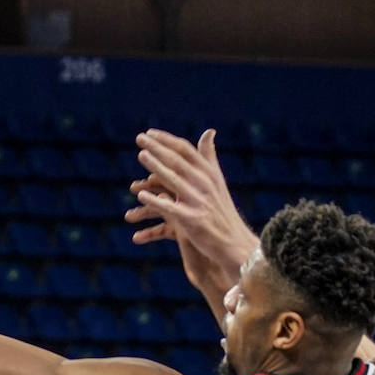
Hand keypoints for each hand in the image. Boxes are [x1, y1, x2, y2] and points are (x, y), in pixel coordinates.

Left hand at [126, 129, 257, 283]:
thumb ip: (209, 157)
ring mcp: (199, 202)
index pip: (186, 151)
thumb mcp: (217, 181)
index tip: (149, 133)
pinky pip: (171, 208)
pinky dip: (156, 201)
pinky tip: (141, 196)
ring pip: (174, 180)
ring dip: (157, 166)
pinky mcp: (193, 220)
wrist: (234, 243)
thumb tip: (209, 131)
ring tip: (141, 155)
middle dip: (158, 148)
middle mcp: (206, 184)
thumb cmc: (222, 211)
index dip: (167, 140)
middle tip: (139, 138)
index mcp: (209, 173)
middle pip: (178, 161)